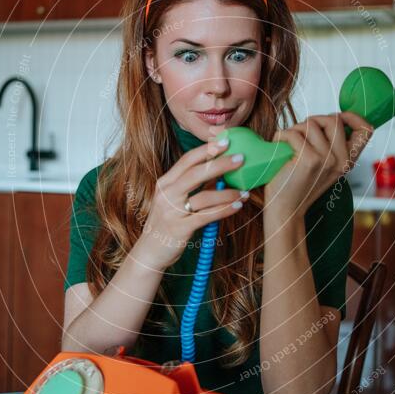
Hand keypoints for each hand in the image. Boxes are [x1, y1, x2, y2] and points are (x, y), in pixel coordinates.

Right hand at [134, 137, 248, 271]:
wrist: (149, 252)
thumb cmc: (166, 223)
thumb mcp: (173, 200)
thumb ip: (192, 186)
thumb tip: (220, 172)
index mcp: (165, 183)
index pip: (186, 161)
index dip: (206, 150)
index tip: (224, 141)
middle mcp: (166, 194)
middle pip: (195, 173)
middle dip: (219, 164)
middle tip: (240, 158)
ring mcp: (172, 212)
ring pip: (204, 196)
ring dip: (228, 193)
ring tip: (245, 192)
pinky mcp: (180, 229)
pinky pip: (207, 216)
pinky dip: (224, 210)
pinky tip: (237, 206)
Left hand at [263, 111, 372, 218]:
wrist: (285, 209)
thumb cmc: (298, 183)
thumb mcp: (323, 165)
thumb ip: (331, 145)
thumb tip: (330, 117)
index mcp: (348, 161)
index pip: (366, 130)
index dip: (352, 117)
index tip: (337, 117)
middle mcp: (342, 160)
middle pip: (333, 119)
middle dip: (313, 120)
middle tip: (300, 134)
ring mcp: (327, 160)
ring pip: (311, 123)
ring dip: (294, 129)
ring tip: (288, 145)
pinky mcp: (309, 160)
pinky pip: (293, 133)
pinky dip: (281, 136)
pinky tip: (278, 146)